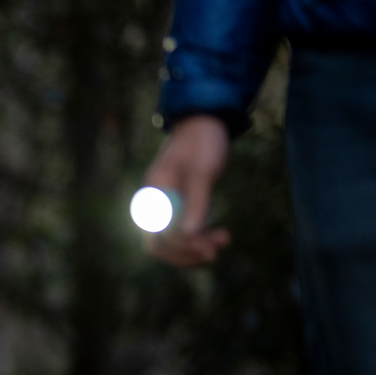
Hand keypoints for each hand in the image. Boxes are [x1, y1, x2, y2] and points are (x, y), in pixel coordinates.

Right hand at [143, 114, 232, 266]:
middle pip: (162, 245)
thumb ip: (195, 204)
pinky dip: (201, 237)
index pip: (158, 238)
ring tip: (224, 240)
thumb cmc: (201, 143)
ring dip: (197, 247)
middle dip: (188, 252)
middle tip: (215, 251)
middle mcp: (154, 205)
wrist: (204, 121)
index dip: (181, 249)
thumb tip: (190, 236)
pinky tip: (220, 234)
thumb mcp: (201, 173)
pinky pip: (185, 232)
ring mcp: (166, 206)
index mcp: (151, 197)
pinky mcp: (180, 206)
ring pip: (174, 242)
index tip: (209, 251)